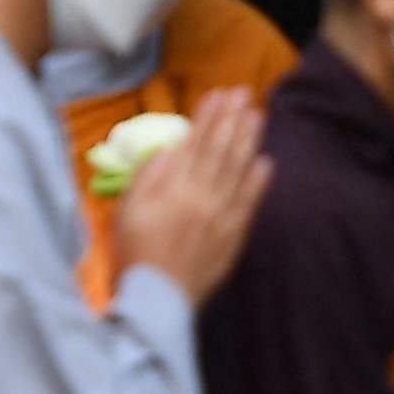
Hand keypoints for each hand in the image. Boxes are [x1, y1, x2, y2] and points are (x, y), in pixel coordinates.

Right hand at [104, 87, 270, 305]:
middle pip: (220, 151)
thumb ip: (148, 178)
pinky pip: (249, 203)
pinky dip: (258, 182)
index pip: (195, 144)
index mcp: (173, 189)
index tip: (218, 94)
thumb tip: (171, 150)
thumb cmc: (134, 254)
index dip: (208, 118)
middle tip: (243, 93)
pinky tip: (266, 162)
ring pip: (238, 170)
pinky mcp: (233, 236)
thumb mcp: (128, 211)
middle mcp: (202, 197)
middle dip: (231, 120)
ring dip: (248, 141)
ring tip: (257, 116)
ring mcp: (221, 217)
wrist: (157, 300)